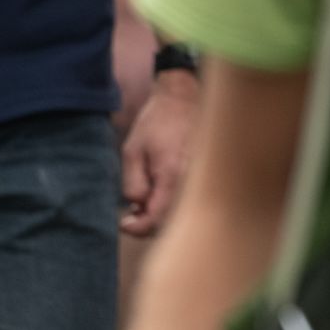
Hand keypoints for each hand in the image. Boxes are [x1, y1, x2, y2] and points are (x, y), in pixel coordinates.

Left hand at [120, 69, 198, 236]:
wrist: (183, 101)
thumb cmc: (156, 123)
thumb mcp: (132, 151)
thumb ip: (133, 183)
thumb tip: (139, 207)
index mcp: (172, 176)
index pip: (157, 219)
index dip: (138, 228)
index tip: (124, 224)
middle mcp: (192, 183)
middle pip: (172, 223)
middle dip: (148, 224)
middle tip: (131, 215)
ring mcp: (202, 181)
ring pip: (181, 215)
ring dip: (160, 216)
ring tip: (143, 202)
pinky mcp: (205, 179)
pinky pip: (189, 202)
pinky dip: (172, 206)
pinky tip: (159, 195)